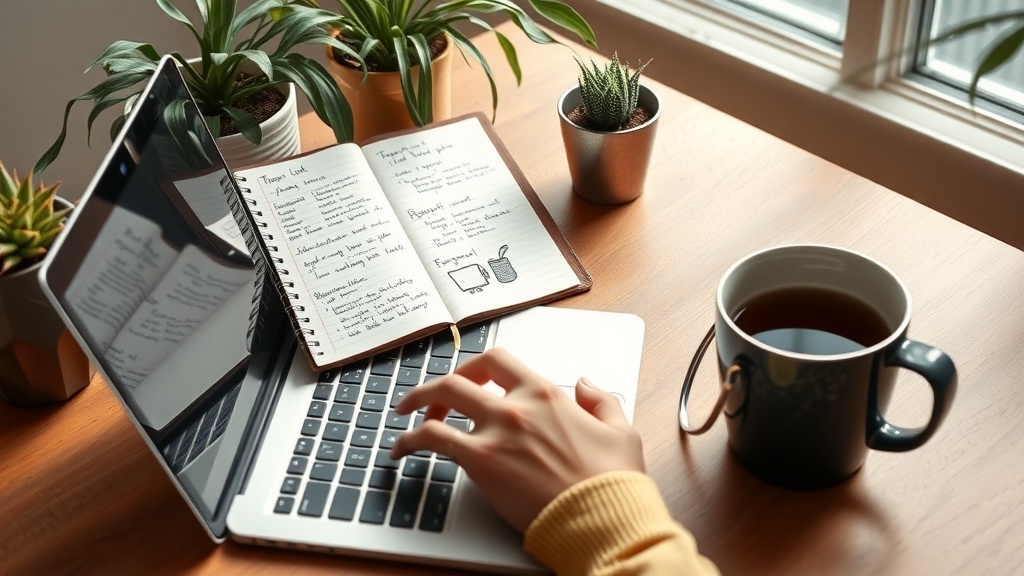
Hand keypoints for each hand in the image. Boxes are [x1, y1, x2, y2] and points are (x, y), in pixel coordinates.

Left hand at [390, 348, 644, 531]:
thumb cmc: (613, 481)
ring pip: (439, 401)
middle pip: (460, 377)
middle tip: (427, 397)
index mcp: (546, 394)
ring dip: (416, 404)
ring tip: (404, 416)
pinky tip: (402, 449)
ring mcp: (495, 432)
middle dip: (437, 384)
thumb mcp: (621, 430)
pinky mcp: (480, 461)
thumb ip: (601, 401)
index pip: (499, 360)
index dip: (476, 366)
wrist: (602, 516)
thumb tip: (586, 384)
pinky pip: (432, 439)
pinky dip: (409, 440)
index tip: (469, 377)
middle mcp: (516, 406)